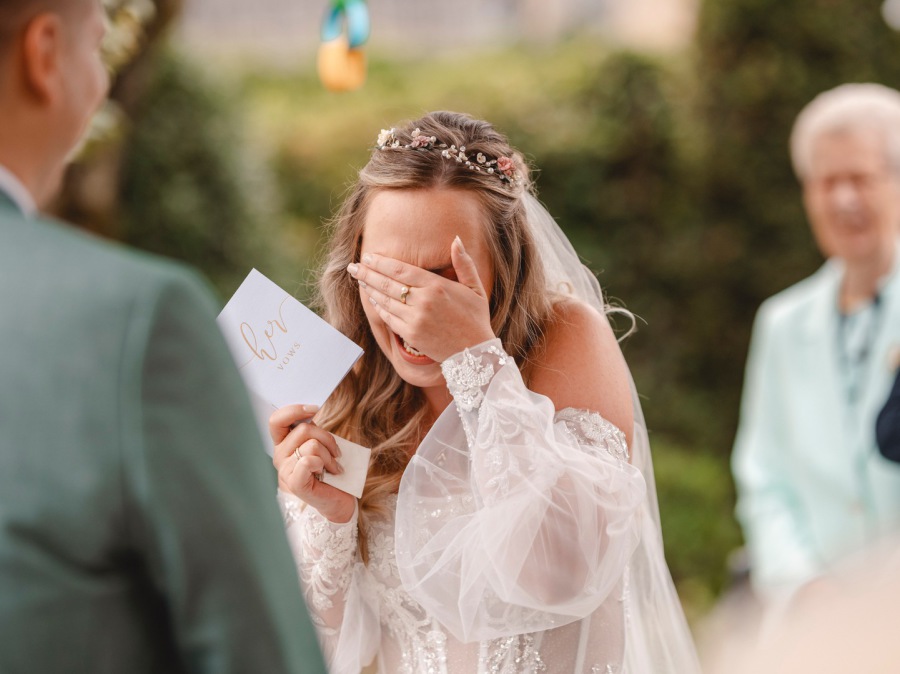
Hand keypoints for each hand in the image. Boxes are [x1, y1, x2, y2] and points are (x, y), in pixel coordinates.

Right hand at [270, 404, 355, 522]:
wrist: (338, 498)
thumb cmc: (329, 469)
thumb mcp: (320, 443)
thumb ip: (312, 430)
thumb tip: (312, 410)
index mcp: (283, 443)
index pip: (277, 419)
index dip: (294, 410)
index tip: (314, 409)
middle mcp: (279, 456)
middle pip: (304, 429)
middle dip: (327, 438)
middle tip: (335, 452)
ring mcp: (285, 471)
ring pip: (312, 445)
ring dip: (330, 455)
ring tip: (333, 466)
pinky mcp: (295, 484)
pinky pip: (308, 461)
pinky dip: (323, 463)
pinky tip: (328, 472)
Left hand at [348, 236, 494, 361]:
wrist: (474, 353)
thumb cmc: (475, 318)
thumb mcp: (475, 287)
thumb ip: (463, 263)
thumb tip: (455, 239)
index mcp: (437, 286)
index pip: (401, 269)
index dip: (381, 263)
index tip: (368, 257)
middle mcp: (423, 301)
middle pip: (387, 283)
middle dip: (368, 274)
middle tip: (354, 267)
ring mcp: (415, 319)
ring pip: (385, 300)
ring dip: (370, 289)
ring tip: (359, 280)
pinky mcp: (411, 334)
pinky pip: (389, 318)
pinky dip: (379, 308)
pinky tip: (373, 300)